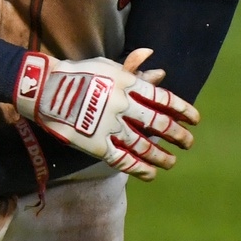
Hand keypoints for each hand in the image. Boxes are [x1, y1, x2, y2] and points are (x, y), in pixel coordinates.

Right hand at [12, 47, 198, 179]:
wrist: (45, 89)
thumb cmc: (78, 74)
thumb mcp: (108, 66)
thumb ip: (135, 71)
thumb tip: (162, 72)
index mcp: (127, 83)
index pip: (164, 99)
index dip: (183, 110)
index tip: (195, 120)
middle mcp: (123, 105)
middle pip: (159, 124)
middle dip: (178, 135)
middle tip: (188, 142)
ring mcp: (110, 126)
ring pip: (144, 145)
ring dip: (161, 156)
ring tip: (172, 161)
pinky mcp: (97, 144)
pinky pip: (123, 160)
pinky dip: (139, 169)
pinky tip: (151, 173)